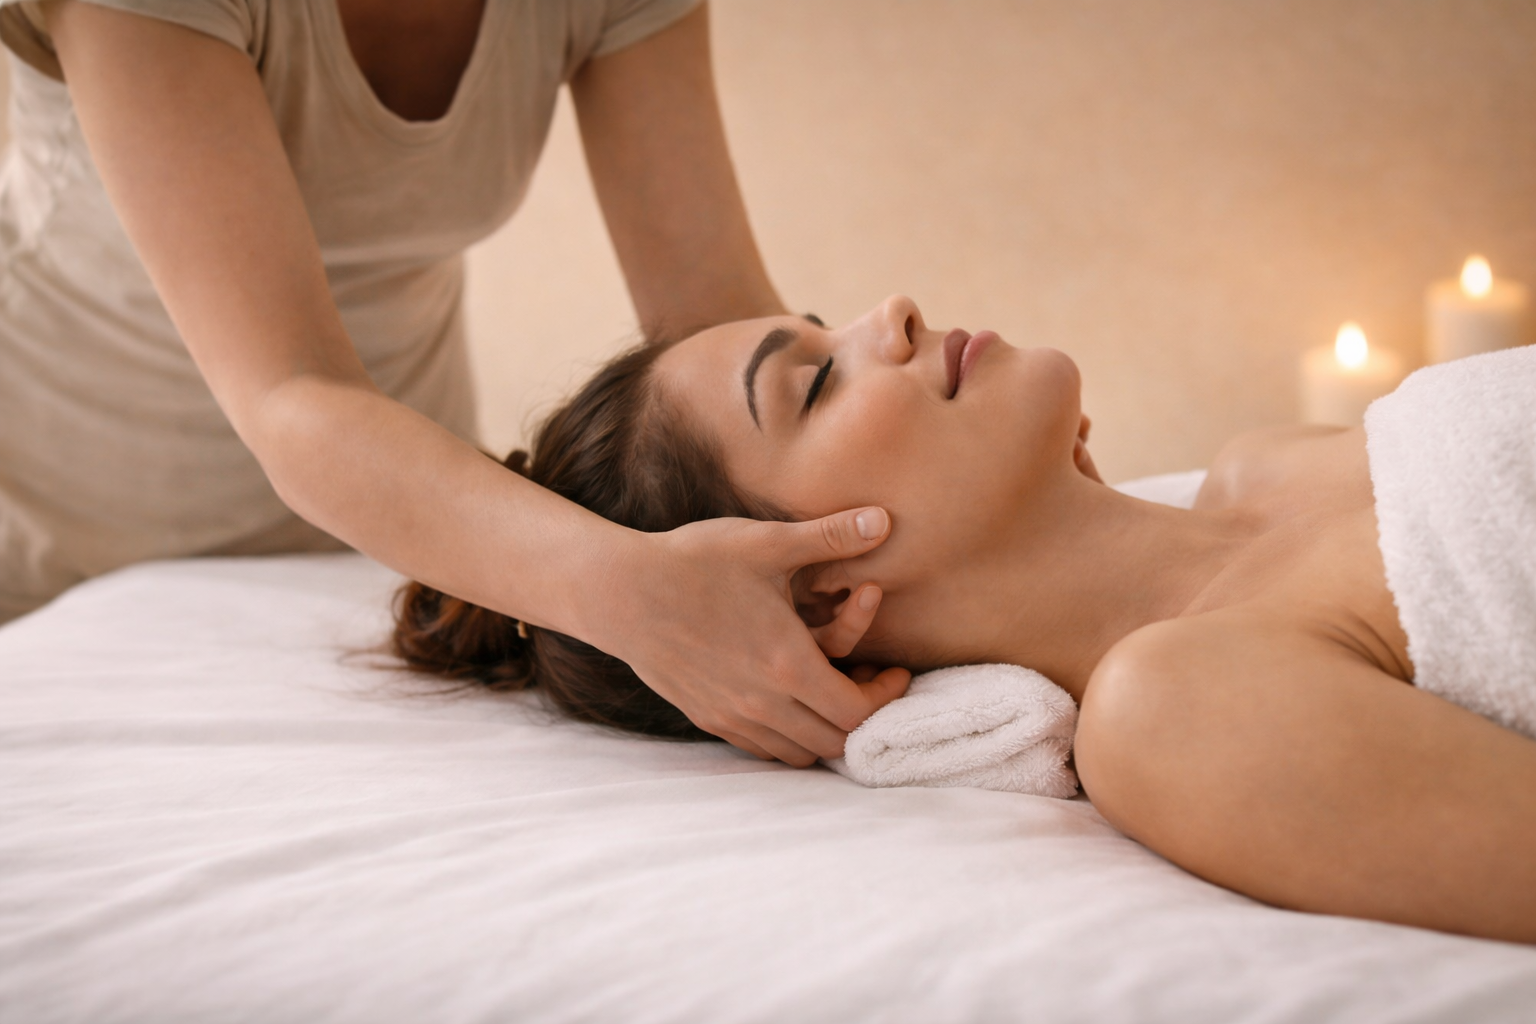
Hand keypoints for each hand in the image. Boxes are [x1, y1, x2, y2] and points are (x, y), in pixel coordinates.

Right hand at [600, 508, 910, 765]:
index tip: (896, 673)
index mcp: (787, 665)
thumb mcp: (766, 543)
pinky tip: (790, 703)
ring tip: (833, 694)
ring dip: (826, 732)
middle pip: (834, 742)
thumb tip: (885, 519)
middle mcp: (763, 703)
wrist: (620, 592)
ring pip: (798, 753)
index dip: (886, 698)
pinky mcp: (707, 718)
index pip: (857, 712)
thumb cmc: (694, 562)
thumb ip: (830, 537)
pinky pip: (762, 749)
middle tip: (871, 683)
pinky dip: (788, 737)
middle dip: (864, 718)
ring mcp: (732, 716)